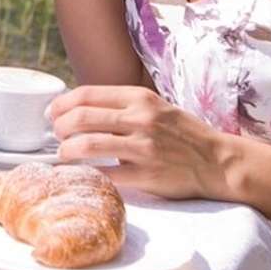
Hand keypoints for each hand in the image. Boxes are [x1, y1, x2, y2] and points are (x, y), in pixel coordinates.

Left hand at [49, 85, 235, 200]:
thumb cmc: (183, 134)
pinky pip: (107, 174)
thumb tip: (81, 109)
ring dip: (67, 151)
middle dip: (60, 127)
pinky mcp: (147, 175)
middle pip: (82, 117)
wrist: (218, 161)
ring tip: (63, 155)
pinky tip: (82, 175)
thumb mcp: (156, 107)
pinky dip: (89, 174)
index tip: (53, 113)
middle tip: (56, 135)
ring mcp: (144, 147)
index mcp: (140, 98)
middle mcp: (140, 119)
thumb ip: (123, 106)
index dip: (62, 104)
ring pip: (88, 144)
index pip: (87, 94)